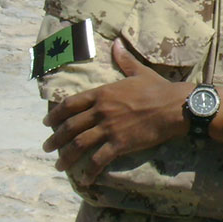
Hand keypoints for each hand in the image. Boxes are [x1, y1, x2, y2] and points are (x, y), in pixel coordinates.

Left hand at [42, 38, 191, 184]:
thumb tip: (117, 42)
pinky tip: (84, 179)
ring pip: (79, 145)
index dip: (55, 115)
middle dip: (55, 139)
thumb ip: (124, 60)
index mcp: (102, 93)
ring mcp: (109, 128)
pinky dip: (89, 171)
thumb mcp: (139, 72)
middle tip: (47, 147)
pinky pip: (98, 160)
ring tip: (59, 166)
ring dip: (66, 157)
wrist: (175, 106)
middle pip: (69, 127)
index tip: (47, 123)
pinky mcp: (119, 144)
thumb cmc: (159, 88)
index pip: (70, 105)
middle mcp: (101, 111)